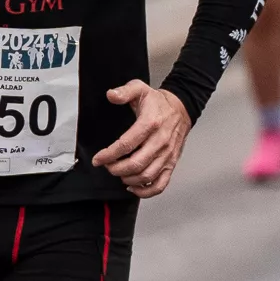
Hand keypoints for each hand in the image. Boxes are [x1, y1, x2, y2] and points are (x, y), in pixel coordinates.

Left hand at [92, 81, 188, 196]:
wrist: (181, 108)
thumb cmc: (158, 103)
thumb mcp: (140, 89)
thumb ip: (124, 91)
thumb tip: (111, 95)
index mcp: (150, 124)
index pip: (126, 144)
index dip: (109, 154)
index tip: (98, 159)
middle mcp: (160, 142)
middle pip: (135, 164)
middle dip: (116, 168)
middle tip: (107, 166)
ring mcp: (167, 155)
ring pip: (146, 176)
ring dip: (128, 179)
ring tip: (118, 173)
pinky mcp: (171, 163)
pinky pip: (160, 184)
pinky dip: (146, 191)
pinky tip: (133, 187)